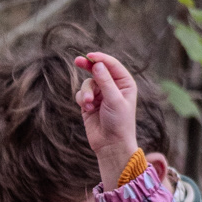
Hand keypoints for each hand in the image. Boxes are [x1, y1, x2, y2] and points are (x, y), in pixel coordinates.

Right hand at [74, 51, 139, 188]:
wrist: (111, 145)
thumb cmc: (119, 123)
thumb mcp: (114, 100)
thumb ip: (105, 81)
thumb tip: (97, 64)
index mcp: (124, 83)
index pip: (112, 65)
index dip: (100, 59)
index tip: (89, 56)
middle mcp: (113, 87)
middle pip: (98, 70)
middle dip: (88, 66)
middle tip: (77, 61)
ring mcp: (100, 95)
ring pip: (87, 83)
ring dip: (86, 93)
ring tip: (88, 104)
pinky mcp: (89, 104)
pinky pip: (81, 94)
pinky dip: (82, 100)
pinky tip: (87, 109)